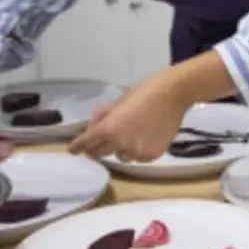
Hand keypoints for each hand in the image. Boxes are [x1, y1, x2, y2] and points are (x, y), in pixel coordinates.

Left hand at [68, 73, 190, 161]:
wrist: (175, 92)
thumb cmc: (145, 90)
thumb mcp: (118, 101)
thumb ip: (103, 117)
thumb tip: (92, 128)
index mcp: (109, 128)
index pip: (86, 143)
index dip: (77, 147)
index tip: (73, 150)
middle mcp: (120, 143)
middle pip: (100, 154)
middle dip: (98, 148)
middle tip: (104, 140)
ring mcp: (137, 151)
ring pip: (122, 156)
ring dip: (121, 149)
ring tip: (133, 134)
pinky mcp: (153, 155)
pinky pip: (139, 157)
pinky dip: (139, 150)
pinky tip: (147, 137)